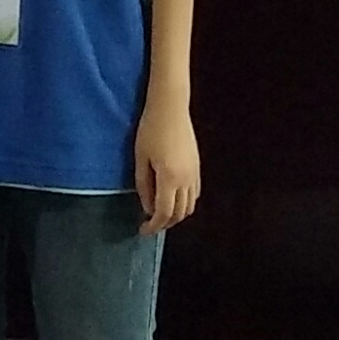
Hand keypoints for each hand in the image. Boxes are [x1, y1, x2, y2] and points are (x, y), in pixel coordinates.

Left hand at [134, 104, 200, 234]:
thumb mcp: (140, 158)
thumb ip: (144, 185)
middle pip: (179, 214)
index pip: (164, 213)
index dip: (153, 226)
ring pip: (189, 206)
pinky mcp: (197, 167)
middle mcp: (186, 180)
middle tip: (150, 225)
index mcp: (170, 179)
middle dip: (164, 223)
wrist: (170, 108)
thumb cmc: (150, 130)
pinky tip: (172, 198)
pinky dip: (184, 203)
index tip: (142, 231)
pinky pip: (194, 194)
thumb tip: (148, 208)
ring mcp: (194, 174)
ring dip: (176, 215)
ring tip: (160, 213)